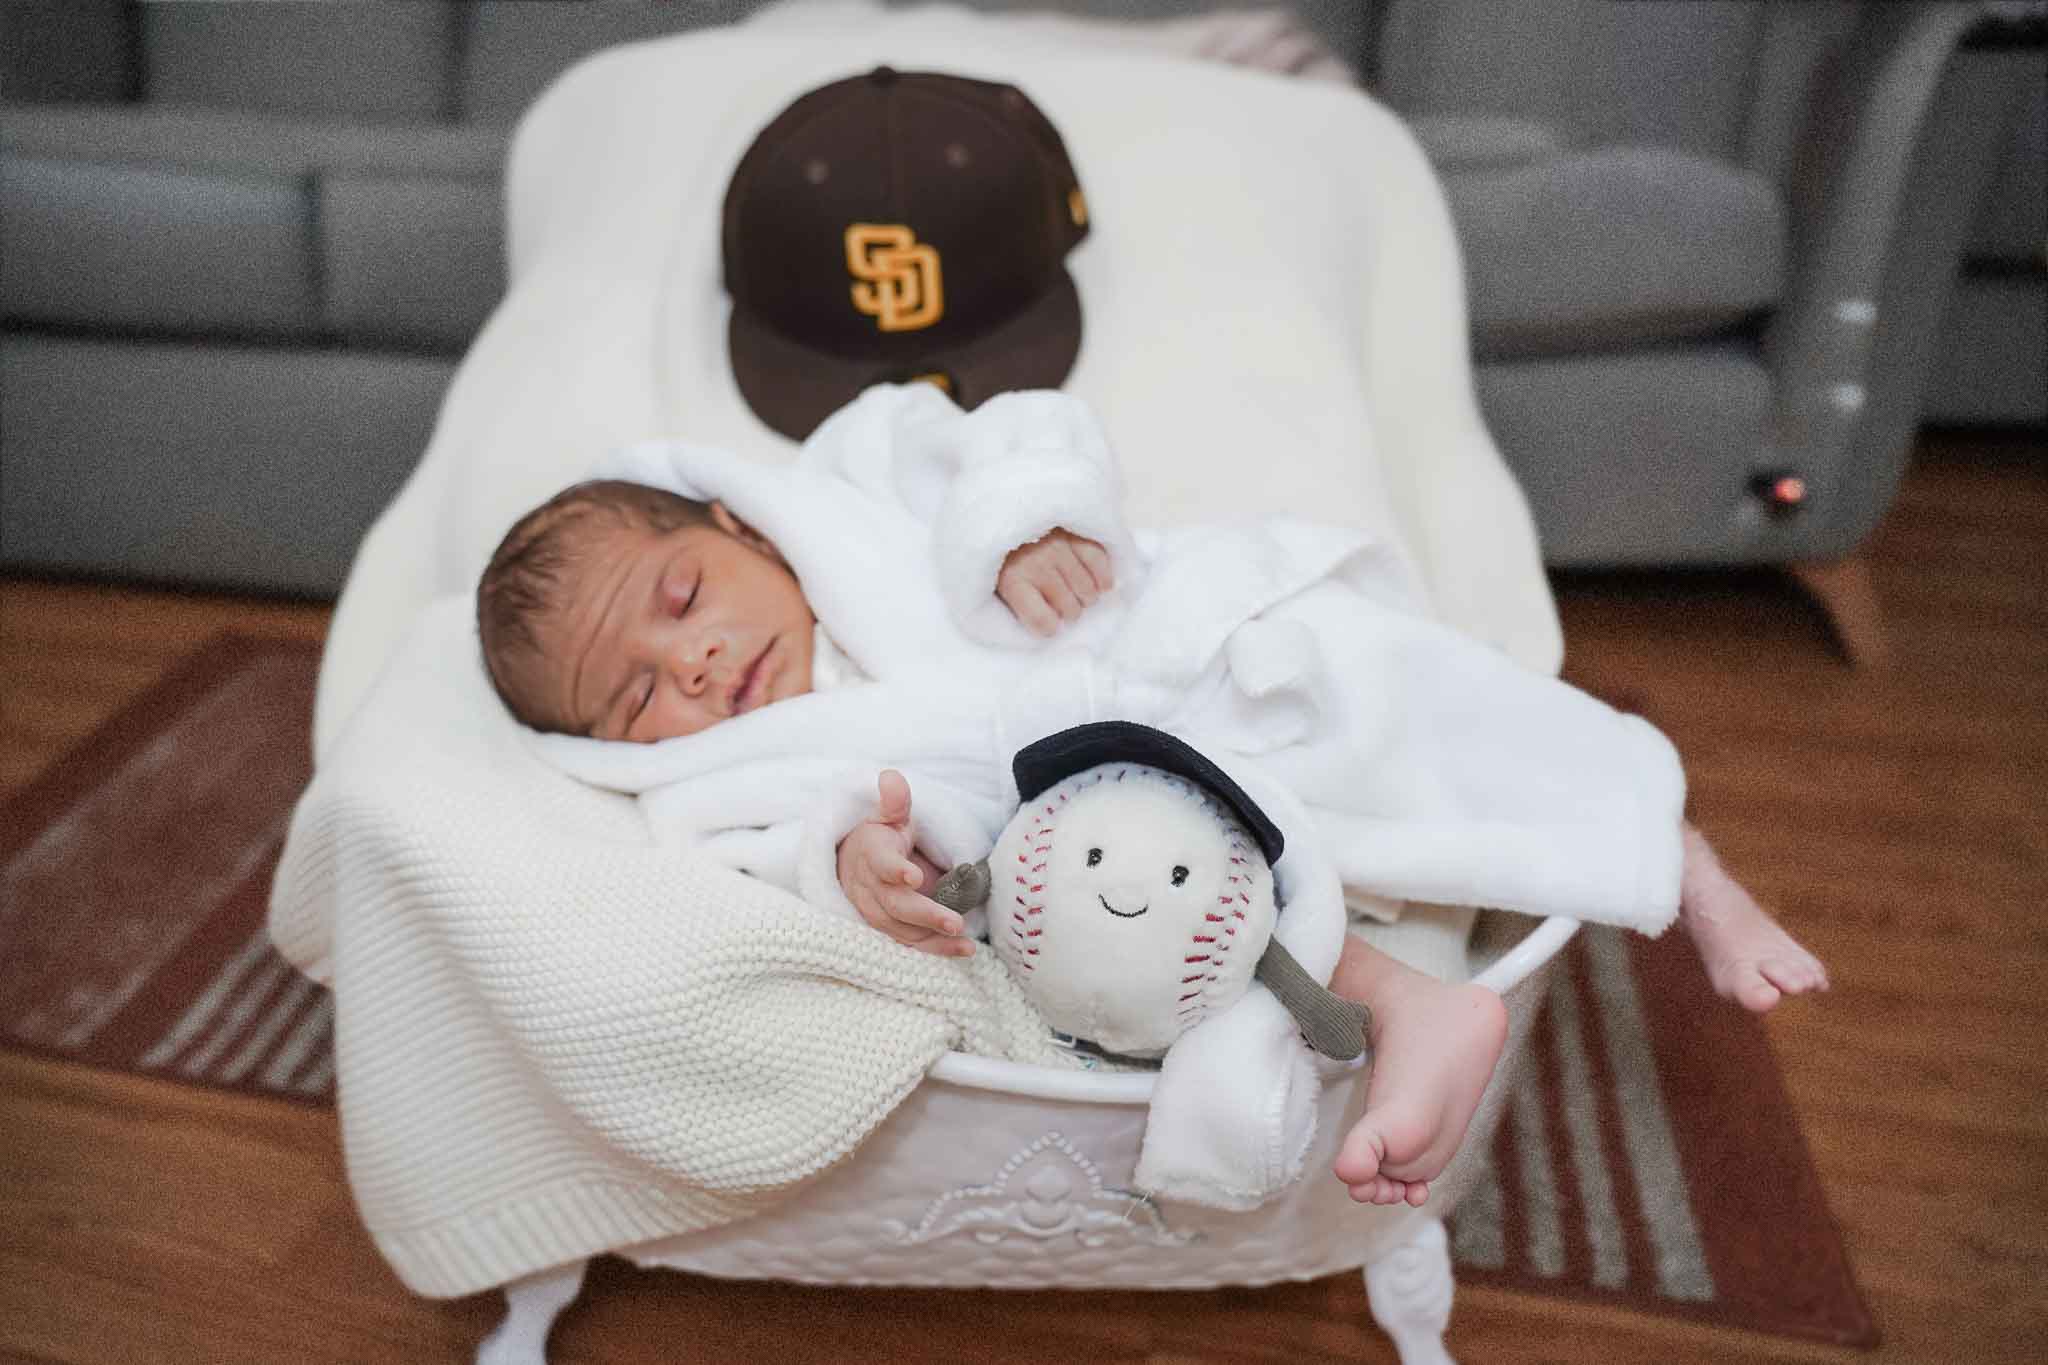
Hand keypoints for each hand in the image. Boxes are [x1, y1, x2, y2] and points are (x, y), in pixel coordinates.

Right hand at [837, 770, 973, 957]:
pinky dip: (935, 950)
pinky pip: (908, 943)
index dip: (895, 870)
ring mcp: (874, 911)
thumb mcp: (887, 814)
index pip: (881, 863)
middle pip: (894, 905)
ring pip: (901, 930)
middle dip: (925, 914)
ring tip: (966, 944)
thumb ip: (894, 801)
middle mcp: (869, 887)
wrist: (851, 862)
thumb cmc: (879, 835)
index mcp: (870, 853)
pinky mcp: (886, 928)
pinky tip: (963, 951)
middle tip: (956, 923)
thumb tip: (891, 777)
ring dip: (933, 939)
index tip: (914, 876)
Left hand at [997, 529, 1113, 636]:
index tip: (1049, 622)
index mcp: (1012, 581)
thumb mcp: (993, 578)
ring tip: (1082, 596)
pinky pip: (1098, 561)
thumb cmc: (996, 549)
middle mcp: (1038, 565)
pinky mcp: (1075, 531)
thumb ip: (1014, 601)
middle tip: (1066, 606)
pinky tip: (1102, 584)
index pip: (1043, 620)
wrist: (997, 504)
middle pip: (1069, 608)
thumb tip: (1047, 622)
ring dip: (1087, 597)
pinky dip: (1103, 577)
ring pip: (1087, 589)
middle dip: (1069, 612)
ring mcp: (1059, 547)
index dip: (1049, 626)